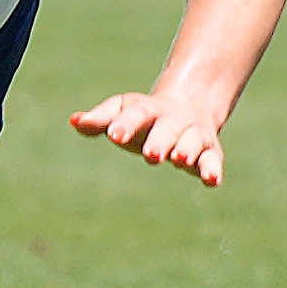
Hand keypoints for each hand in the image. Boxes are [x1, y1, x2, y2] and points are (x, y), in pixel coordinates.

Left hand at [69, 81, 230, 187]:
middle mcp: (172, 120)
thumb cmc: (144, 117)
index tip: (114, 136)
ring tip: (179, 159)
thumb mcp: (121, 112)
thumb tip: (74, 121)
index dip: (125, 124)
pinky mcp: (208, 152)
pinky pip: (212, 160)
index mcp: (147, 109)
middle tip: (150, 155)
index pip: (136, 114)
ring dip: (186, 150)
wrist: (189, 106)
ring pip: (191, 141)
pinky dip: (212, 170)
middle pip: (166, 128)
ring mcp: (192, 135)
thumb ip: (99, 119)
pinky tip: (211, 181)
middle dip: (159, 141)